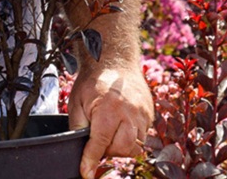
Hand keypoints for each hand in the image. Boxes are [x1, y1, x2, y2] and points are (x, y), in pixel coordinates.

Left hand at [69, 64, 153, 178]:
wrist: (114, 59)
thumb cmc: (93, 80)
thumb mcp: (77, 101)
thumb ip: (78, 126)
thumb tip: (79, 149)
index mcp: (108, 109)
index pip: (100, 143)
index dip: (92, 160)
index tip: (87, 173)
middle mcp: (129, 113)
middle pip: (122, 149)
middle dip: (109, 151)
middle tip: (98, 140)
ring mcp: (142, 114)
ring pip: (134, 146)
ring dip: (121, 146)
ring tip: (109, 132)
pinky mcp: (149, 115)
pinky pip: (142, 137)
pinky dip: (130, 138)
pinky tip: (120, 126)